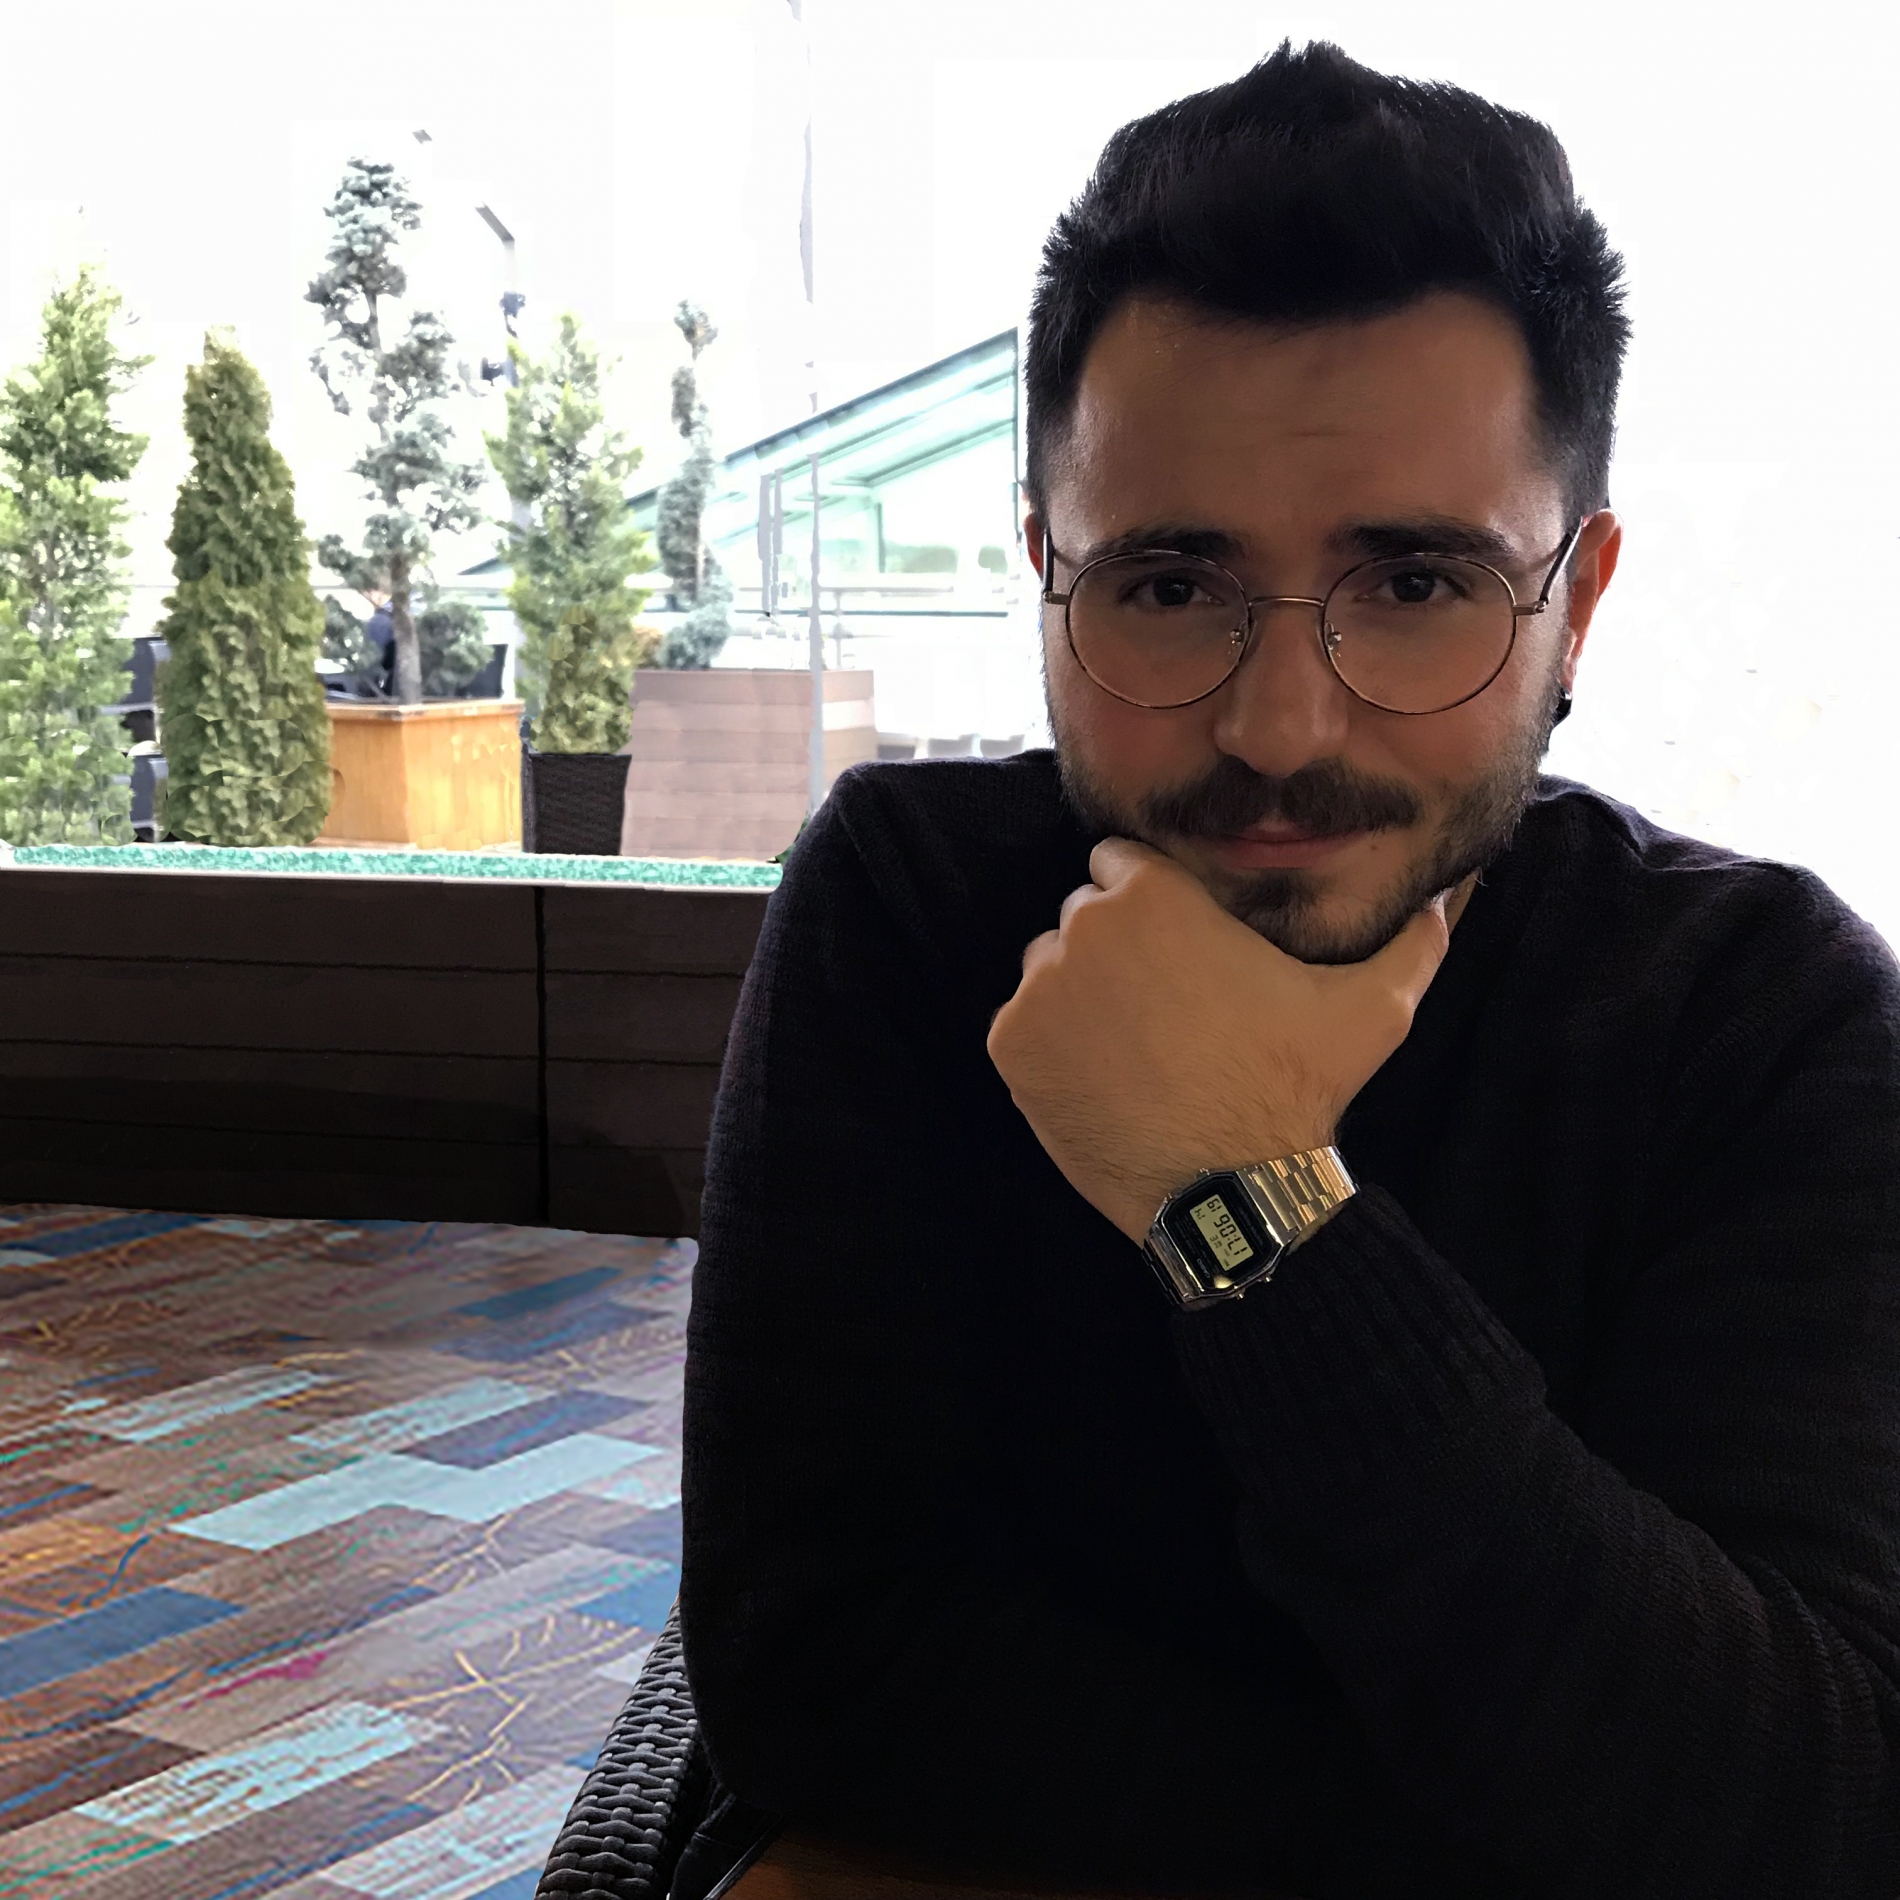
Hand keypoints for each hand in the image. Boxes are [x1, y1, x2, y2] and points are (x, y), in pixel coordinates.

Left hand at [986, 839, 1452, 1241]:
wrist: (1232, 1190)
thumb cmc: (1296, 1087)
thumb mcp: (1372, 1006)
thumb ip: (1412, 938)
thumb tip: (1449, 896)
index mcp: (1153, 894)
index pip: (1121, 862)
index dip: (1151, 902)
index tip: (1179, 946)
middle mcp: (1082, 927)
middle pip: (1083, 915)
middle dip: (1116, 948)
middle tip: (1164, 1007)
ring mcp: (1038, 989)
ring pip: (1048, 968)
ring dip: (1080, 996)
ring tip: (1136, 1048)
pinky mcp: (1010, 1045)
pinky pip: (1023, 1026)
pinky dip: (1051, 1048)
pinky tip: (1105, 1079)